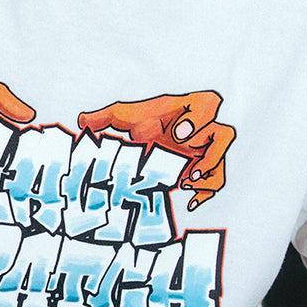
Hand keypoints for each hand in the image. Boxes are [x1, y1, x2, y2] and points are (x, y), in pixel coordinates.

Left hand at [78, 92, 235, 208]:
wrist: (153, 139)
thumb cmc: (145, 121)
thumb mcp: (124, 116)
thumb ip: (105, 116)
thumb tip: (81, 120)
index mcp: (190, 108)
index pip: (209, 104)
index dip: (198, 119)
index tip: (177, 135)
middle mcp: (204, 129)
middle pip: (224, 135)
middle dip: (209, 149)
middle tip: (185, 159)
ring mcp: (207, 151)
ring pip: (221, 162)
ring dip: (209, 174)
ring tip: (187, 183)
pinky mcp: (204, 170)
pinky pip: (215, 182)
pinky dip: (205, 193)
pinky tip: (190, 201)